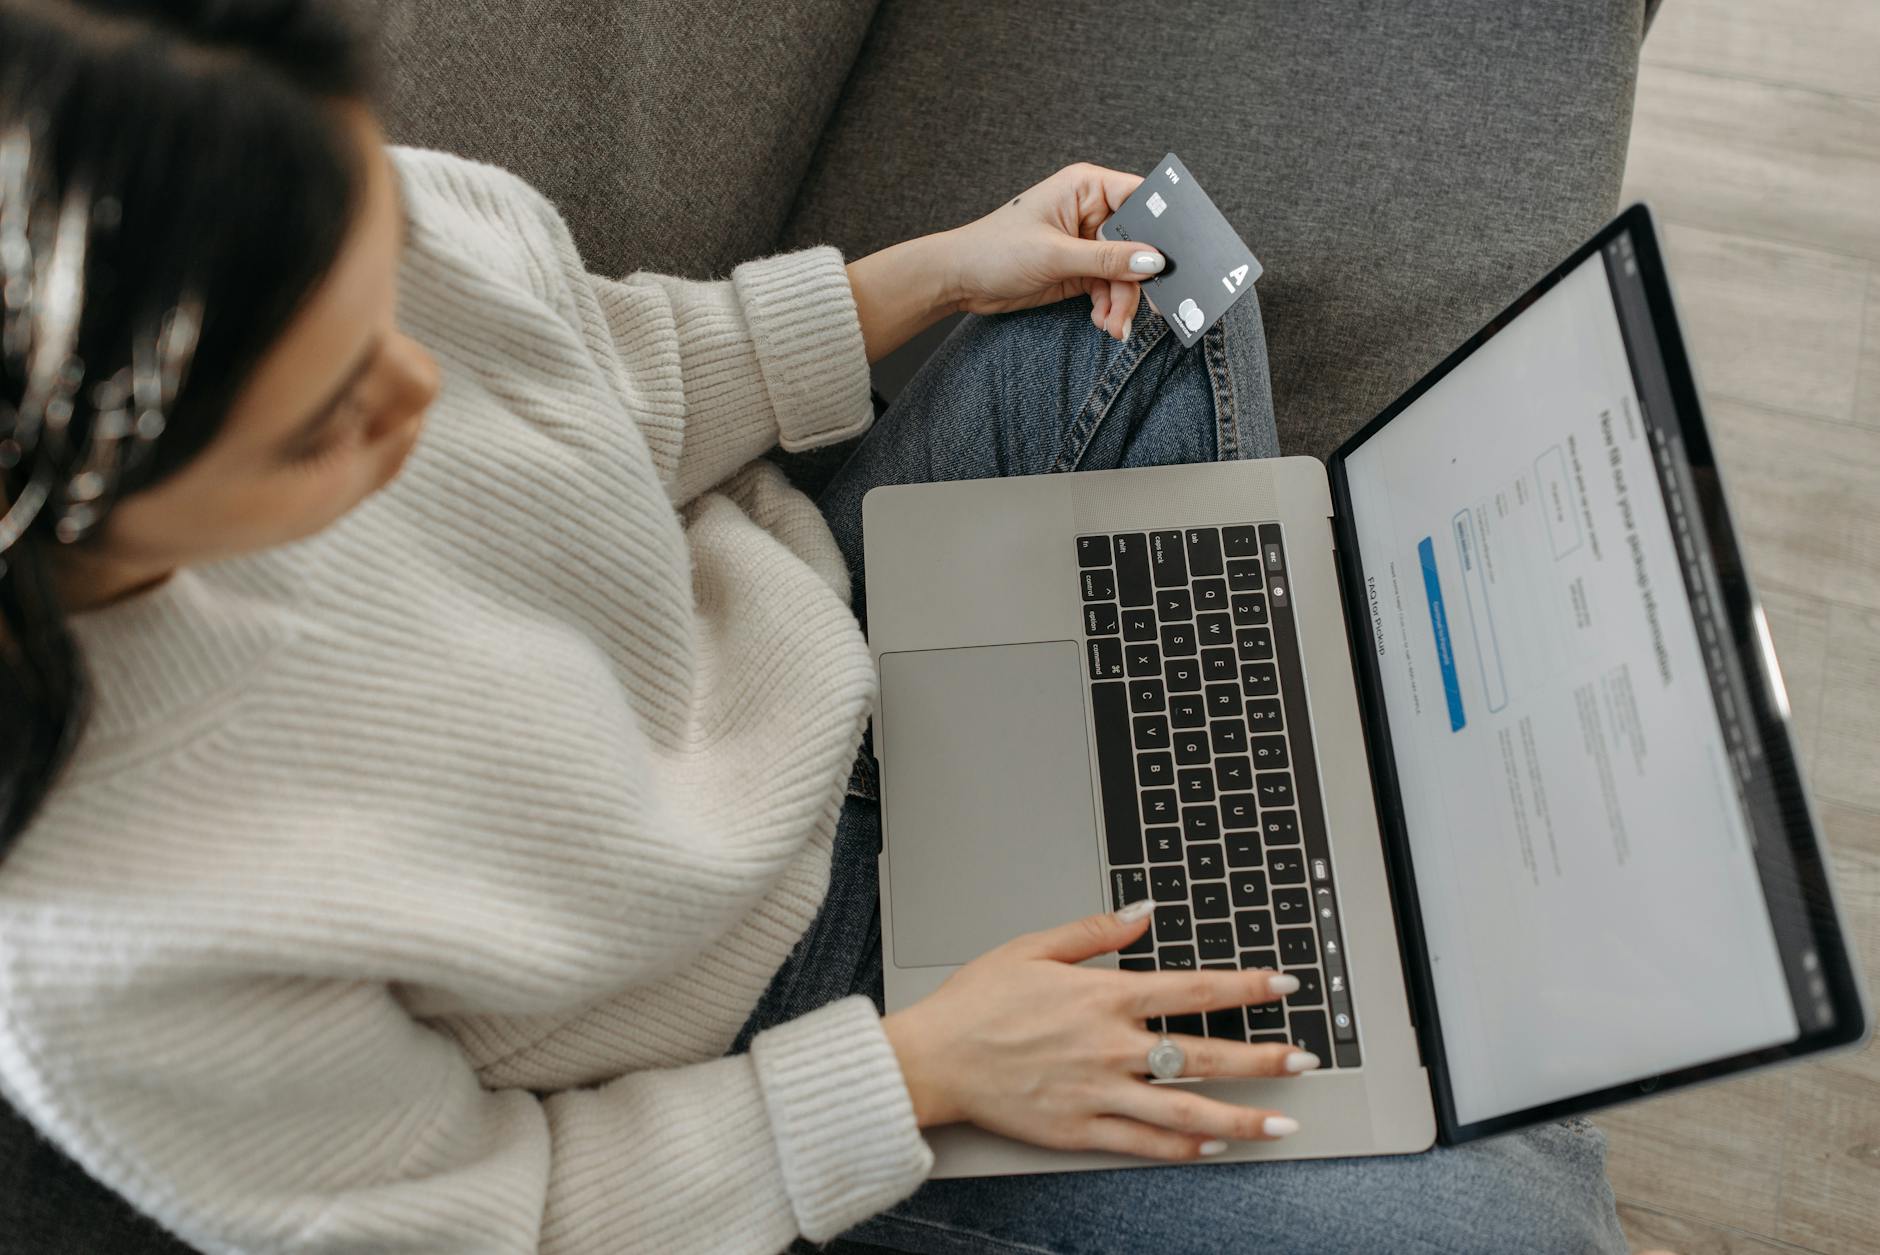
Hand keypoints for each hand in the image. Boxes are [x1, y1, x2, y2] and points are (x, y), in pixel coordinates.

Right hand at [880, 902, 1315, 1160]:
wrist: (931, 1058)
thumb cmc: (976, 1003)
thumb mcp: (1033, 947)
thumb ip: (1096, 931)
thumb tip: (1143, 912)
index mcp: (1103, 996)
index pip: (1194, 989)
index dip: (1247, 985)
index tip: (1283, 985)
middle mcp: (1109, 1046)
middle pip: (1203, 1053)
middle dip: (1262, 1057)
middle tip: (1305, 1060)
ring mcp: (1097, 1092)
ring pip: (1185, 1109)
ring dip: (1240, 1115)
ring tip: (1282, 1121)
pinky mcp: (1079, 1129)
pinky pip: (1144, 1142)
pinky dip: (1184, 1147)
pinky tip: (1214, 1145)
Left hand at [938, 162, 1166, 340]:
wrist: (959, 280)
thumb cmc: (994, 249)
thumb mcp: (1055, 254)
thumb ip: (1107, 259)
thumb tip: (1152, 261)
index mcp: (1086, 187)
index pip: (1140, 198)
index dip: (1161, 225)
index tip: (1173, 257)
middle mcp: (1091, 212)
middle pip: (1136, 244)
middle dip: (1137, 279)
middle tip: (1143, 308)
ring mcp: (1086, 243)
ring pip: (1124, 273)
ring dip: (1123, 302)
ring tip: (1113, 326)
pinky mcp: (1079, 270)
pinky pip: (1109, 289)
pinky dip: (1109, 308)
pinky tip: (1103, 322)